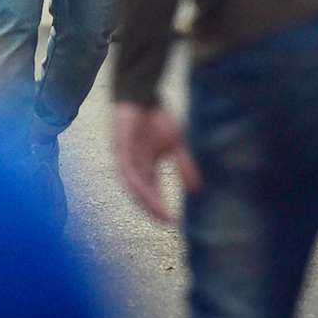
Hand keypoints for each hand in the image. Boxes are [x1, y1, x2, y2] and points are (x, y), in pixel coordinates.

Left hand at [114, 102, 199, 225]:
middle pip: (141, 196)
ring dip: (146, 200)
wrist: (142, 95)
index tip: (175, 221)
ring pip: (134, 187)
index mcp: (145, 168)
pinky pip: (127, 171)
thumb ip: (184, 165)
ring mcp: (125, 161)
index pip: (152, 193)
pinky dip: (137, 183)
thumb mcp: (176, 144)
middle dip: (153, 209)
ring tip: (159, 212)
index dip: (161, 207)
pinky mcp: (120, 151)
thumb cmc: (156, 118)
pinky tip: (145, 191)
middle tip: (167, 222)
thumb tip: (197, 189)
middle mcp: (134, 169)